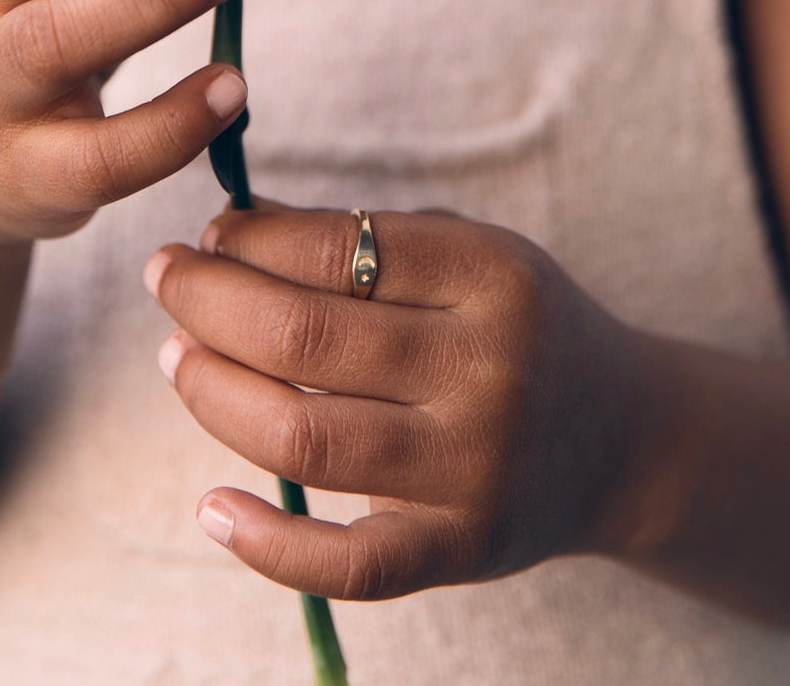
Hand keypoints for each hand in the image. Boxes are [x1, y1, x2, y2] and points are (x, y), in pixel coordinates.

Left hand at [145, 205, 649, 599]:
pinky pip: (348, 564)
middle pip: (303, 335)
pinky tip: (211, 507)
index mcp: (492, 275)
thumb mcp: (469, 256)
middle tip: (166, 280)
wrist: (624, 438)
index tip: (207, 236)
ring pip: (302, 436)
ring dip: (212, 393)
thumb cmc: (520, 329)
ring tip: (176, 357)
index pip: (336, 246)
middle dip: (207, 301)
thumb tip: (232, 224)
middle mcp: (488, 369)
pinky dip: (267, 543)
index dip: (249, 239)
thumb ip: (362, 237)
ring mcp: (474, 466)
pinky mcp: (462, 547)